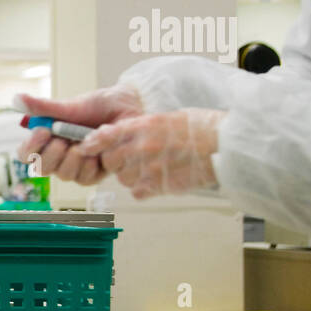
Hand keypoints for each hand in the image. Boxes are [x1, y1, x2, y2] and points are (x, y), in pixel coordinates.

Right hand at [15, 87, 144, 185]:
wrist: (132, 108)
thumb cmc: (101, 105)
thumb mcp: (71, 105)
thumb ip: (44, 107)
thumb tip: (16, 98)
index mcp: (49, 140)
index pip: (27, 154)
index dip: (30, 147)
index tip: (43, 131)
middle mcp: (60, 156)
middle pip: (42, 168)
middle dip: (52, 154)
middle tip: (64, 139)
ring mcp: (78, 166)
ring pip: (65, 176)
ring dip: (73, 159)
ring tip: (85, 143)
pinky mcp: (96, 173)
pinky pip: (86, 178)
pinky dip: (92, 163)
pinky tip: (99, 150)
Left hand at [73, 108, 223, 198]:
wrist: (223, 144)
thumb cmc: (199, 128)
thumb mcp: (164, 118)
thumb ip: (139, 128)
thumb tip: (118, 134)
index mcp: (143, 126)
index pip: (105, 136)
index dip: (93, 143)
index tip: (86, 147)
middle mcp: (142, 147)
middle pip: (111, 161)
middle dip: (117, 161)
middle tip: (132, 158)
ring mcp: (150, 168)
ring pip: (124, 178)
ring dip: (133, 176)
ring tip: (154, 167)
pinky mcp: (159, 186)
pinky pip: (138, 192)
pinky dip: (144, 189)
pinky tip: (159, 179)